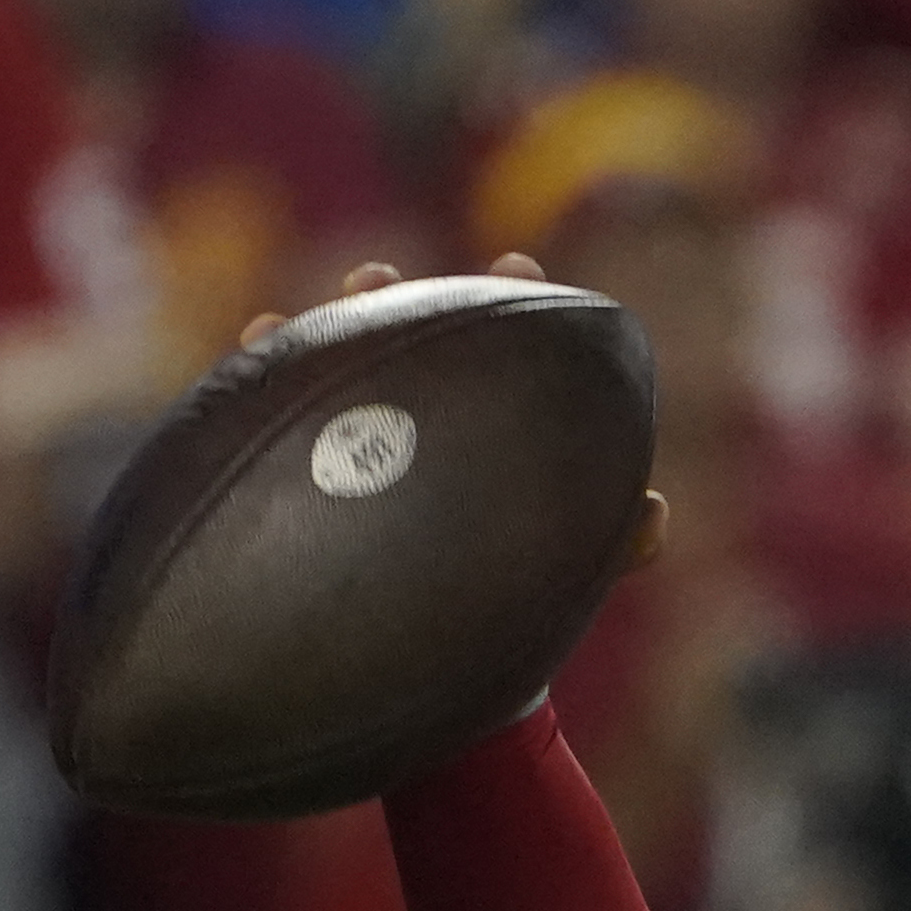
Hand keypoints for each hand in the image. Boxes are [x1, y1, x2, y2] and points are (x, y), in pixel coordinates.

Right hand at [241, 255, 671, 579]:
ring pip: (343, 362)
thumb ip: (616, 543)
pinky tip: (258, 334)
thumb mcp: (564, 565)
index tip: (516, 268)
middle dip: (400, 300)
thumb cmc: (508, 594)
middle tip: (378, 280)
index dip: (513, 299)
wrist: (432, 642)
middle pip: (414, 339)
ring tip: (311, 309)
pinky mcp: (304, 459)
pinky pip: (277, 409)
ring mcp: (362, 433)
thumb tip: (652, 511)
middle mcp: (425, 416)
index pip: (506, 344)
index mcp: (494, 420)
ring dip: (331, 324)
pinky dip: (265, 366)